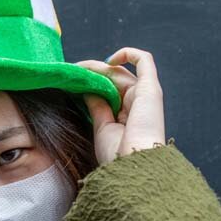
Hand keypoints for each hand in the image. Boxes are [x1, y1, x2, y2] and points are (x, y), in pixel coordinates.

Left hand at [75, 47, 166, 166]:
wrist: (133, 167)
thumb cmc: (117, 156)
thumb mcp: (102, 128)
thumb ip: (97, 106)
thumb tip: (87, 89)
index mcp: (128, 116)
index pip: (109, 91)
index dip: (92, 83)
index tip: (72, 82)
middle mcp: (138, 103)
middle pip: (112, 79)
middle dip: (91, 73)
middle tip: (70, 72)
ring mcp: (145, 95)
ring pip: (120, 71)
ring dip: (98, 67)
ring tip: (78, 69)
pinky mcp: (150, 89)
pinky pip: (145, 61)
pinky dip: (129, 53)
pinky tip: (108, 59)